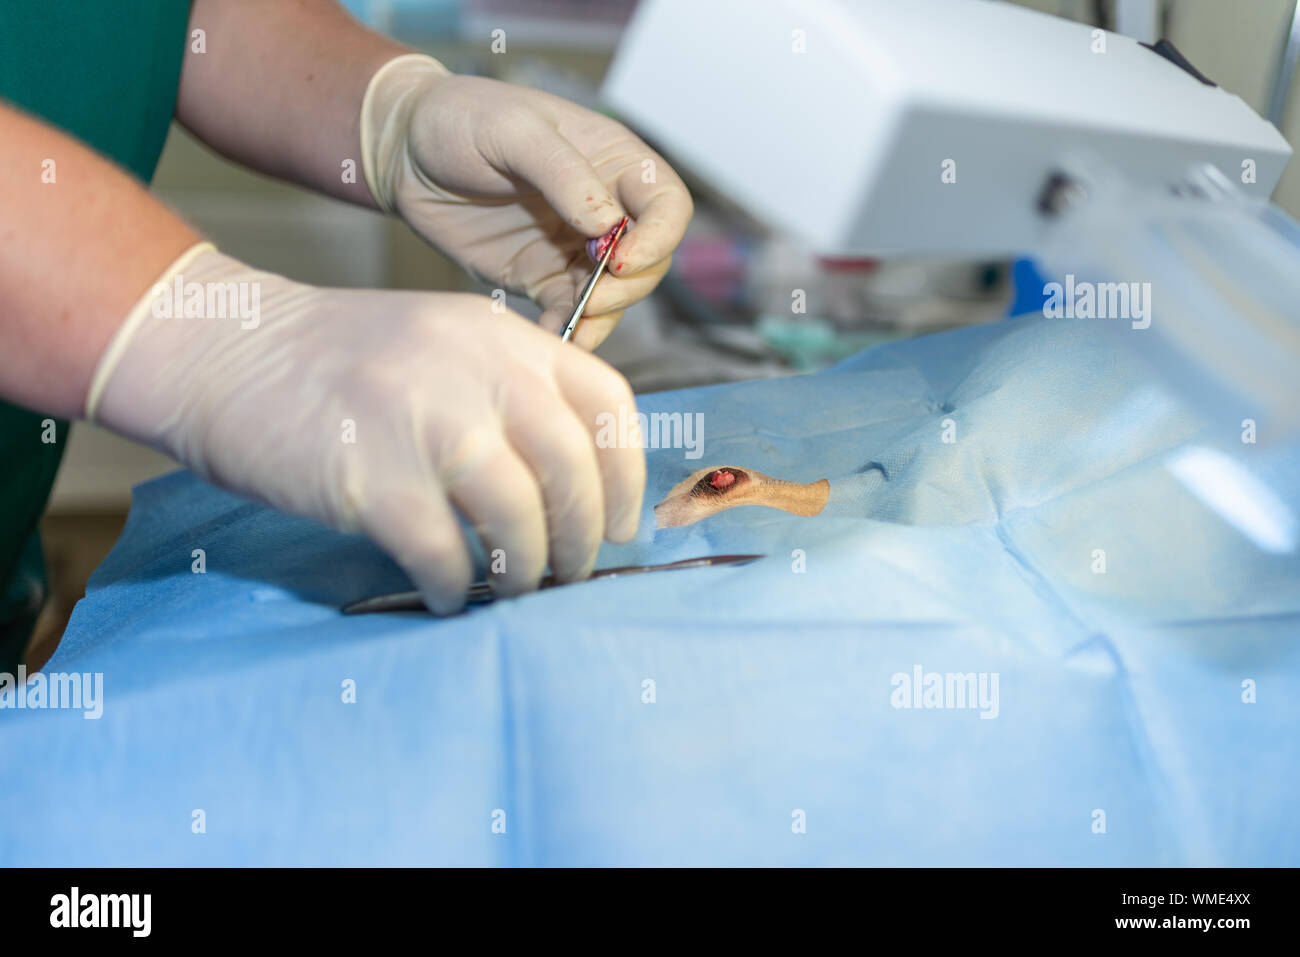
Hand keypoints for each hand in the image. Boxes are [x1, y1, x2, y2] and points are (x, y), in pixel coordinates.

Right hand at [89, 246, 644, 611]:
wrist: (226, 350)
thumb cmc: (341, 363)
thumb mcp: (444, 347)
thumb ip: (509, 397)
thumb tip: (573, 494)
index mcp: (504, 336)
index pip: (606, 405)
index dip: (625, 478)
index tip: (619, 525)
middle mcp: (476, 368)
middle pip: (572, 467)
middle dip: (584, 536)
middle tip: (570, 571)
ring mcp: (423, 418)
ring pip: (518, 514)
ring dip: (528, 568)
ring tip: (514, 587)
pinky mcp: (370, 475)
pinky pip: (444, 551)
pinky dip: (459, 586)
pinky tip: (451, 593)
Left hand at [361, 56, 692, 348]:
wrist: (406, 151)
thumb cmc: (463, 120)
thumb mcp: (514, 131)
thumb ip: (564, 175)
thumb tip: (608, 227)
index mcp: (613, 161)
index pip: (667, 205)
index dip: (658, 238)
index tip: (620, 259)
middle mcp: (605, 207)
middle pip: (649, 260)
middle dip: (628, 286)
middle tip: (592, 298)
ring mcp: (576, 247)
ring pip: (616, 295)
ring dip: (602, 317)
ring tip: (571, 330)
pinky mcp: (544, 278)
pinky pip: (571, 312)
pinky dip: (568, 329)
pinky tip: (550, 335)